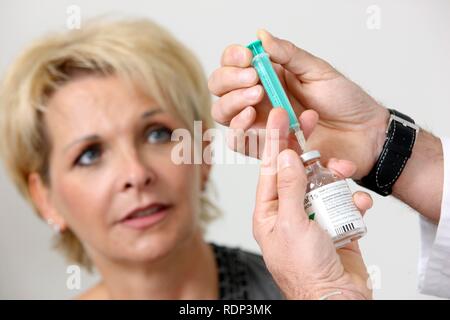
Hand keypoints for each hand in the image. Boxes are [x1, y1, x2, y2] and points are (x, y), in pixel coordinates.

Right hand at [208, 29, 389, 178]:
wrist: (365, 134)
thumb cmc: (345, 101)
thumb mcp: (318, 71)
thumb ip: (288, 55)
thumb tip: (261, 35)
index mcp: (269, 77)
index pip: (234, 65)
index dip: (232, 59)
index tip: (247, 58)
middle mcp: (259, 100)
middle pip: (220, 90)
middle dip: (229, 82)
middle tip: (253, 81)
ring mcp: (260, 124)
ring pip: (224, 116)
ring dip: (233, 104)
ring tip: (256, 98)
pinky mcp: (266, 148)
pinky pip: (240, 143)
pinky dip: (241, 130)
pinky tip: (257, 119)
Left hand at [253, 108, 372, 298]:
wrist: (337, 299)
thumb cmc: (305, 270)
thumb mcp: (291, 224)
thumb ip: (289, 188)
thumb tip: (283, 157)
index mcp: (269, 213)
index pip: (270, 170)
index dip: (273, 141)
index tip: (276, 116)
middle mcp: (289, 212)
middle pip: (298, 173)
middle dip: (307, 155)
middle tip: (309, 126)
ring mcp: (313, 217)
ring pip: (323, 185)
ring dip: (335, 180)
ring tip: (344, 174)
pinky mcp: (336, 224)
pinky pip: (344, 204)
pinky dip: (353, 202)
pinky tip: (359, 206)